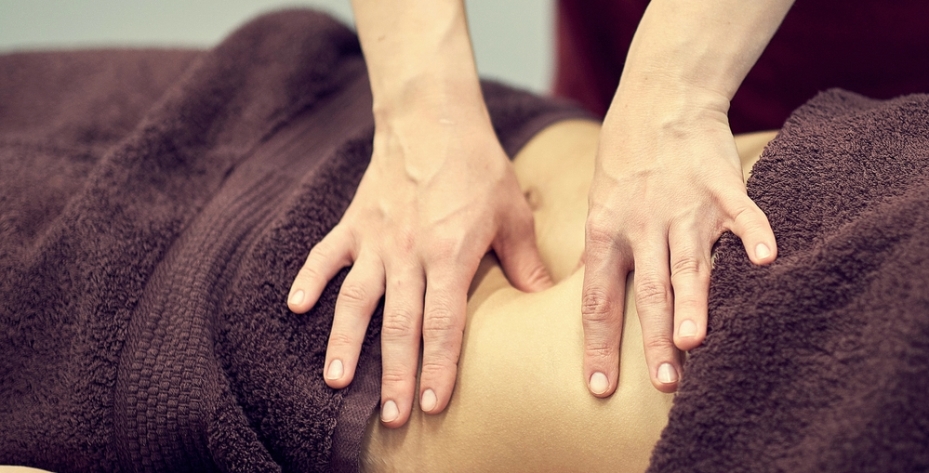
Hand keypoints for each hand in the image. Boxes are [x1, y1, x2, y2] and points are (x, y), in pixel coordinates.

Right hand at [288, 108, 552, 426]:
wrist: (433, 118)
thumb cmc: (479, 167)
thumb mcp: (512, 213)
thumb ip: (524, 262)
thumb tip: (543, 300)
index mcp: (450, 254)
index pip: (444, 323)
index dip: (438, 367)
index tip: (433, 404)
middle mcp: (408, 253)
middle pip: (400, 324)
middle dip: (396, 373)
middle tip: (392, 416)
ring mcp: (376, 238)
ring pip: (356, 299)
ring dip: (345, 341)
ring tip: (336, 380)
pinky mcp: (354, 223)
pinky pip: (326, 255)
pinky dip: (308, 279)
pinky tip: (294, 307)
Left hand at [581, 95, 776, 395]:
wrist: (660, 100)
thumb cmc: (625, 160)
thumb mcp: (599, 205)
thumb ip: (603, 253)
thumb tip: (593, 300)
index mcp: (606, 233)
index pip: (598, 300)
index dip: (598, 346)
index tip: (599, 388)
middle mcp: (642, 225)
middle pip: (648, 290)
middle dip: (655, 338)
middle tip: (663, 383)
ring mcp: (684, 206)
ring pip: (689, 261)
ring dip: (694, 302)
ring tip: (696, 341)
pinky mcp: (721, 187)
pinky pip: (741, 213)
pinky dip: (755, 234)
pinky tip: (767, 260)